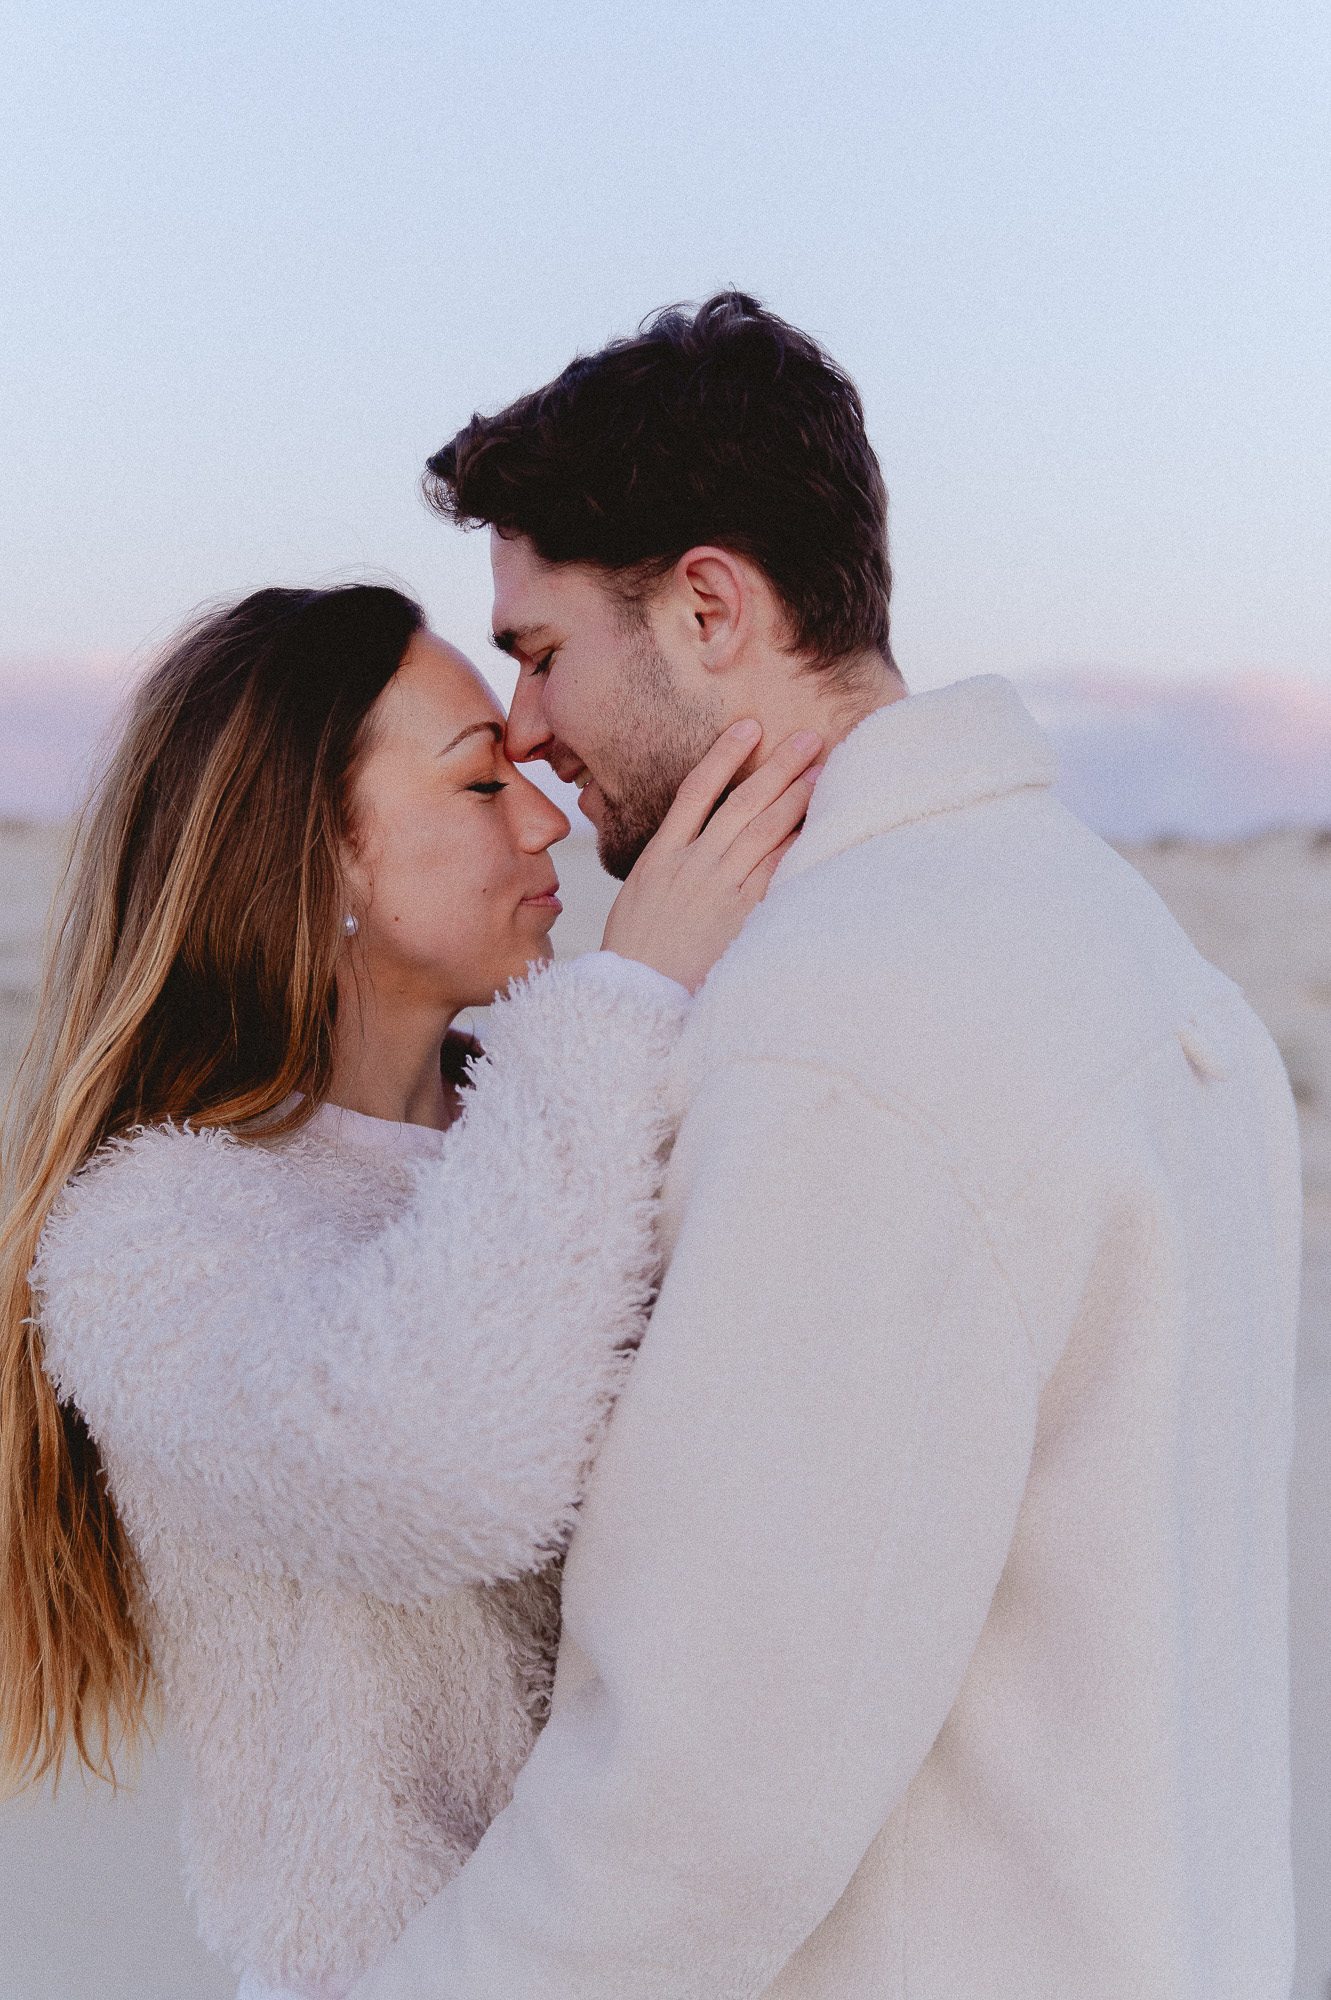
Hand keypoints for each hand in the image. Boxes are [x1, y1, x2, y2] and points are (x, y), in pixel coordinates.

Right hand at [600, 721, 822, 991]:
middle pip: (742, 802)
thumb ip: (666, 868)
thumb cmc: (634, 955)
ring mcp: (717, 889)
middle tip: (809, 740)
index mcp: (660, 856)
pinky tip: (819, 829)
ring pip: (763, 831)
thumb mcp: (638, 900)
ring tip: (823, 773)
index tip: (749, 727)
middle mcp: (691, 865)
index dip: (724, 755)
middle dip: (778, 767)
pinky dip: (797, 848)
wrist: (633, 999)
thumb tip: (690, 848)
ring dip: (796, 799)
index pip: (696, 790)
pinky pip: (775, 874)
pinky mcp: (741, 917)